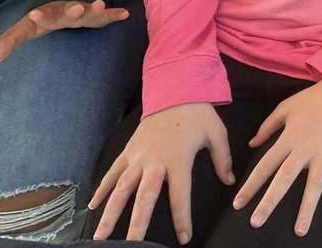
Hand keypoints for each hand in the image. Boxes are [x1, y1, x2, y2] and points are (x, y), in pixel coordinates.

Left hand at [0, 0, 128, 63]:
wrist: (61, 4)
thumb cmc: (42, 20)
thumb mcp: (24, 29)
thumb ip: (10, 41)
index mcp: (48, 15)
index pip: (42, 16)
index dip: (39, 16)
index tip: (34, 13)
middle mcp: (66, 11)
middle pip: (70, 10)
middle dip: (74, 9)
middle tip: (78, 7)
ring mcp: (82, 12)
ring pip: (89, 11)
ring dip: (95, 9)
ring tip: (101, 4)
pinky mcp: (95, 16)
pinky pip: (106, 16)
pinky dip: (114, 14)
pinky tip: (125, 13)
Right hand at [90, 103, 232, 243]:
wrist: (175, 89)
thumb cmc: (198, 114)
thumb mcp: (216, 134)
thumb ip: (222, 160)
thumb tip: (229, 181)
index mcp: (178, 160)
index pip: (180, 196)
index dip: (182, 218)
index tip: (183, 238)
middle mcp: (155, 162)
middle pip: (144, 197)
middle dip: (137, 223)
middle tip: (132, 245)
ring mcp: (138, 157)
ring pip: (121, 189)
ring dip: (110, 212)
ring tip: (101, 235)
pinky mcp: (128, 151)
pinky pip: (113, 173)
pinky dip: (102, 189)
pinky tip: (92, 206)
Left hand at [233, 79, 321, 235]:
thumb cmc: (311, 100)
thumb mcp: (284, 108)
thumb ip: (267, 127)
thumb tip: (251, 144)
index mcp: (288, 139)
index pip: (265, 166)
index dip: (250, 186)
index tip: (238, 204)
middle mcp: (304, 150)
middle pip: (284, 180)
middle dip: (270, 202)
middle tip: (256, 222)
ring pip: (314, 186)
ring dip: (306, 209)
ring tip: (299, 230)